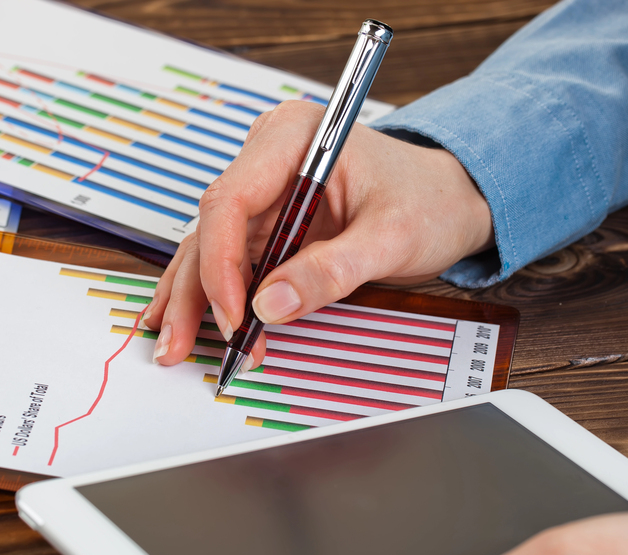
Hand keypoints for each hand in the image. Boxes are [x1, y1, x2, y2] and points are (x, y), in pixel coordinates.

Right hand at [143, 100, 492, 366]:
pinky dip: (216, 295)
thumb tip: (269, 306)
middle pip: (211, 227)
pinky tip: (191, 324)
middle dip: (195, 290)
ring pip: (211, 247)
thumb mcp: (392, 237)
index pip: (232, 199)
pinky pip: (232, 260)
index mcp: (293, 138)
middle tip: (179, 343)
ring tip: (176, 344)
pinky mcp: (270, 221)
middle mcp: (268, 159)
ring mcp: (265, 191)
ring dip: (195, 299)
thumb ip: (332, 270)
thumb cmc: (430, 200)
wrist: (451, 198)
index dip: (222, 262)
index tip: (235, 315)